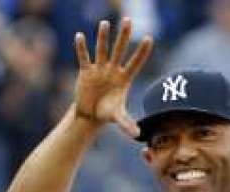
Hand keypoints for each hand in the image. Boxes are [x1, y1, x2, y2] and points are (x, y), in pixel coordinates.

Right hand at [73, 18, 152, 137]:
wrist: (90, 114)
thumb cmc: (106, 113)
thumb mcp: (117, 117)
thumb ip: (126, 124)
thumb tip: (138, 134)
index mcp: (124, 79)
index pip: (135, 63)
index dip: (142, 52)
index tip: (149, 39)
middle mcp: (113, 70)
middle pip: (120, 50)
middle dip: (123, 35)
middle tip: (127, 20)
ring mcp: (100, 69)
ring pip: (102, 49)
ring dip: (103, 37)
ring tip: (104, 23)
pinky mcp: (86, 71)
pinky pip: (84, 57)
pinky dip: (81, 48)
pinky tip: (79, 36)